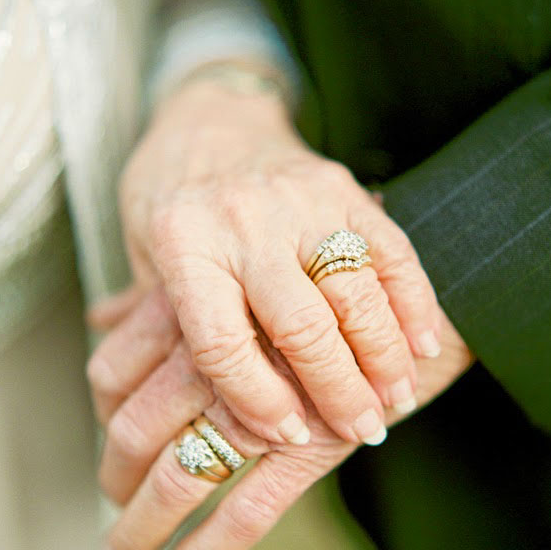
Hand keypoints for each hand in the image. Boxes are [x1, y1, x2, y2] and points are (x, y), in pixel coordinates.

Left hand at [88, 287, 473, 549]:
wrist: (459, 268)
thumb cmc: (338, 261)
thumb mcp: (247, 256)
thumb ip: (171, 289)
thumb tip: (103, 316)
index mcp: (199, 271)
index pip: (114, 370)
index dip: (100, 425)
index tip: (106, 467)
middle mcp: (225, 329)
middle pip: (140, 426)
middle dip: (117, 485)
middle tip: (109, 525)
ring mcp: (273, 387)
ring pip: (189, 468)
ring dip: (151, 524)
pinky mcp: (321, 433)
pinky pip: (255, 504)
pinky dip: (213, 546)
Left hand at [113, 67, 443, 448]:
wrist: (211, 116)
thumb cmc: (171, 196)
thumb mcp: (143, 255)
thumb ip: (151, 324)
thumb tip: (126, 406)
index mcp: (183, 243)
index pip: (222, 343)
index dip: (257, 400)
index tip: (288, 434)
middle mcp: (243, 220)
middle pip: (301, 324)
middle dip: (339, 390)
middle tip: (364, 430)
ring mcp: (299, 199)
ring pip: (355, 290)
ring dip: (384, 354)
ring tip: (398, 399)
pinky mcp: (342, 187)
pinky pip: (390, 250)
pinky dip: (413, 302)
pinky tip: (424, 344)